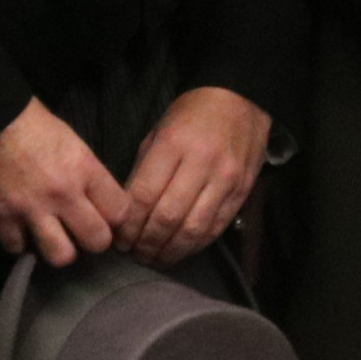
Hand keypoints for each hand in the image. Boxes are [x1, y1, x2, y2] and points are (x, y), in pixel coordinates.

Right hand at [0, 99, 129, 268]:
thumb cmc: (30, 120)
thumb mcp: (70, 140)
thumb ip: (85, 172)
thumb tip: (94, 199)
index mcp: (84, 168)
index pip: (120, 212)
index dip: (115, 218)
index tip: (106, 216)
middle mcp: (63, 193)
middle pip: (97, 240)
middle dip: (92, 239)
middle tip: (80, 230)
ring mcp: (31, 207)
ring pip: (61, 255)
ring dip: (58, 248)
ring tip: (52, 237)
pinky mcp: (1, 215)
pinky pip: (17, 248)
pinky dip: (19, 243)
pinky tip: (20, 230)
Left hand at [115, 87, 273, 266]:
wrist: (241, 100)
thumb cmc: (191, 114)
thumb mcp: (158, 132)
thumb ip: (144, 170)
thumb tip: (128, 212)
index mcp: (173, 145)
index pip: (145, 195)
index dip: (129, 224)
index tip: (118, 238)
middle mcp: (201, 165)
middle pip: (168, 217)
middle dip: (147, 242)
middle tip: (133, 254)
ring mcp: (225, 181)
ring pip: (193, 230)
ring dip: (170, 251)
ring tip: (154, 259)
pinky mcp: (241, 194)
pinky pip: (215, 228)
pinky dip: (194, 245)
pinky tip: (179, 250)